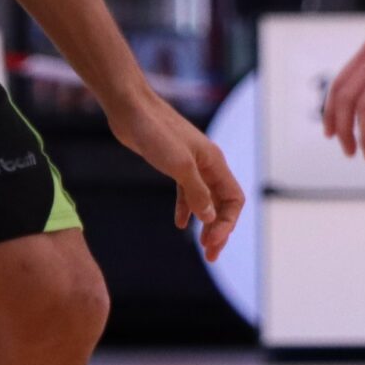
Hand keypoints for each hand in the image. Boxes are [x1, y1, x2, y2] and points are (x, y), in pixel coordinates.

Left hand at [108, 94, 244, 261]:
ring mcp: (190, 164)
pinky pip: (186, 191)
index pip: (233, 199)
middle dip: (219, 229)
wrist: (130, 109)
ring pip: (205, 199)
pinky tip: (180, 224)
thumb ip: (197, 193)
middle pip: (222, 202)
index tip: (211, 243)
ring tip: (201, 245)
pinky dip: (186, 208)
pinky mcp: (173, 164)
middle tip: (210, 255)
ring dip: (204, 222)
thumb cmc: (156, 133)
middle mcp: (207, 164)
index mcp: (215, 163)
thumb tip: (210, 218)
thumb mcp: (180, 166)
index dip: (227, 223)